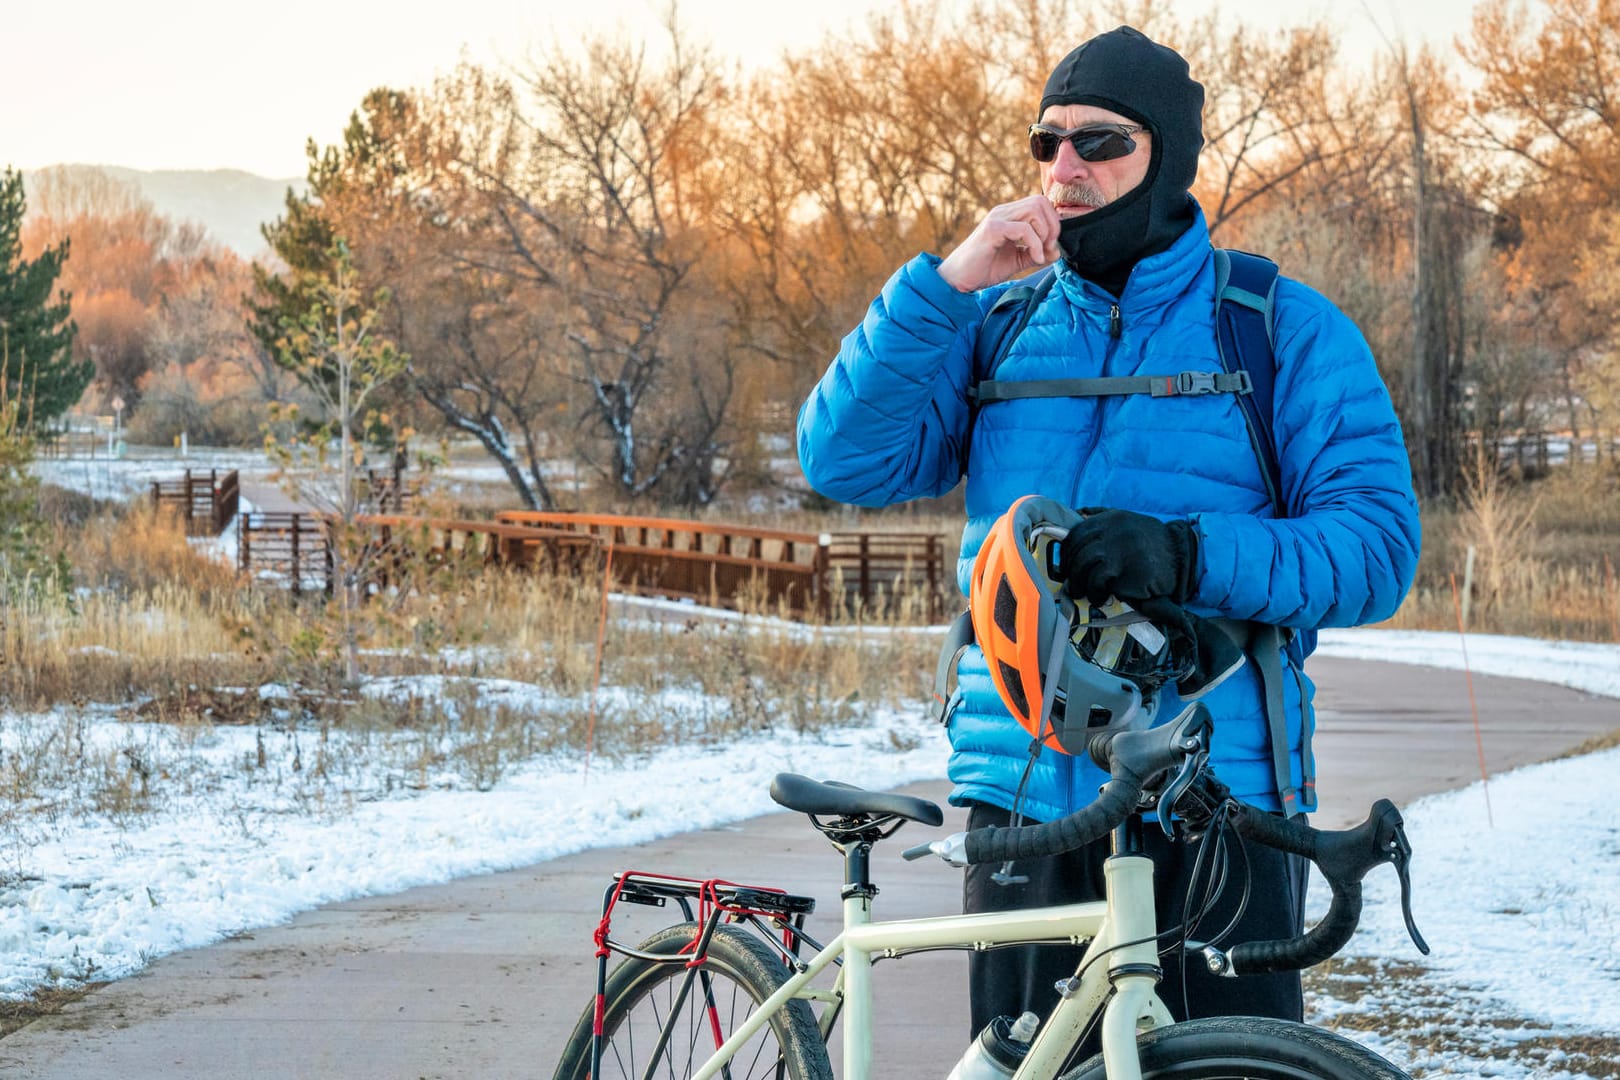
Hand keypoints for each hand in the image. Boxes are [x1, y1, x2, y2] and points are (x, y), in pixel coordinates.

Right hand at [937, 195, 1062, 292]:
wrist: (958, 280)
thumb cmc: (983, 269)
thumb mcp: (1016, 260)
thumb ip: (1035, 254)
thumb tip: (1056, 252)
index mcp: (1009, 216)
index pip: (1041, 204)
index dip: (1052, 223)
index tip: (1049, 247)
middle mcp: (1003, 212)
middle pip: (1041, 202)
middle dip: (1052, 226)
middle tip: (1048, 249)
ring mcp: (997, 218)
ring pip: (1034, 210)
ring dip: (1044, 234)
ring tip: (1039, 255)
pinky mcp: (993, 229)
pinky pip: (1024, 229)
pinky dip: (1035, 244)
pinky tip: (1033, 259)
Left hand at [1057, 508, 1197, 606]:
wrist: (1182, 557)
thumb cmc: (1152, 544)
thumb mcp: (1130, 521)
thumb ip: (1104, 516)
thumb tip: (1078, 512)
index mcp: (1111, 519)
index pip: (1076, 534)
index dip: (1067, 553)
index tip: (1066, 566)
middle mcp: (1113, 531)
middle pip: (1078, 553)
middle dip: (1073, 573)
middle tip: (1075, 586)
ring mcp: (1119, 550)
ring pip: (1085, 568)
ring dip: (1082, 585)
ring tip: (1087, 594)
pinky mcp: (1125, 571)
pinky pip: (1099, 582)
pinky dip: (1096, 592)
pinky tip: (1101, 597)